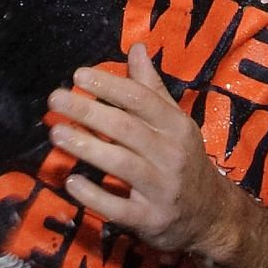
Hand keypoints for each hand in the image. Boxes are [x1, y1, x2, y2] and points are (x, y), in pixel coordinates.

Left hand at [48, 43, 226, 253]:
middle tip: (56, 99)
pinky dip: (95, 195)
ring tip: (57, 133)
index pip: (141, 100)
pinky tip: (71, 182)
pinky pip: (120, 207)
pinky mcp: (150, 219)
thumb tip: (136, 47)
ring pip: (123, 165)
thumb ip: (151, 88)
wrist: (211, 215)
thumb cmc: (184, 160)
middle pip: (127, 129)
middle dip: (89, 112)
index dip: (109, 86)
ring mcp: (162, 189)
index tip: (78, 75)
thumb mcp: (175, 122)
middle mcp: (171, 155)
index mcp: (176, 126)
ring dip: (88, 147)